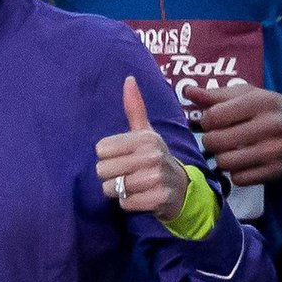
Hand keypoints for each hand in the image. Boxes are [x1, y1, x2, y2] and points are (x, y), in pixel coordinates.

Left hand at [95, 76, 189, 221]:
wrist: (181, 189)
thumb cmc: (154, 158)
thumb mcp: (146, 133)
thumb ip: (134, 108)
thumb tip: (129, 78)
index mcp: (145, 138)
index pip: (100, 149)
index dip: (108, 156)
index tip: (124, 156)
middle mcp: (151, 155)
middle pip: (102, 170)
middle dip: (111, 175)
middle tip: (128, 173)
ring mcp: (155, 178)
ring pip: (111, 188)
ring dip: (118, 190)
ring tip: (134, 185)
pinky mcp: (157, 199)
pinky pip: (123, 203)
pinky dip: (128, 203)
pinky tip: (141, 197)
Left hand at [184, 84, 281, 184]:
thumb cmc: (278, 111)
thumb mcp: (252, 95)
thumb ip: (218, 95)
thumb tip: (187, 91)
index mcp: (259, 102)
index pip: (212, 117)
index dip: (207, 122)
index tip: (215, 122)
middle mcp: (268, 125)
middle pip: (214, 141)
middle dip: (211, 141)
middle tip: (221, 139)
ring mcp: (274, 151)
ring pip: (225, 162)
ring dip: (223, 159)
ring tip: (232, 151)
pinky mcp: (278, 171)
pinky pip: (240, 179)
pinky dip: (237, 173)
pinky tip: (245, 164)